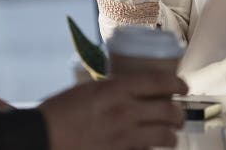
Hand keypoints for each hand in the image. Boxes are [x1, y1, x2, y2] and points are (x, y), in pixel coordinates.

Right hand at [39, 72, 187, 149]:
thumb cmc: (59, 111)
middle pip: (168, 110)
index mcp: (117, 89)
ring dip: (171, 136)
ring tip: (170, 135)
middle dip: (178, 113)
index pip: (160, 82)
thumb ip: (114, 89)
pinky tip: (148, 149)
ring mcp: (124, 137)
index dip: (178, 83)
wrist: (42, 137)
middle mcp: (125, 111)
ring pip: (164, 136)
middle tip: (178, 114)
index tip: (184, 86)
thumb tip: (132, 90)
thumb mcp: (89, 89)